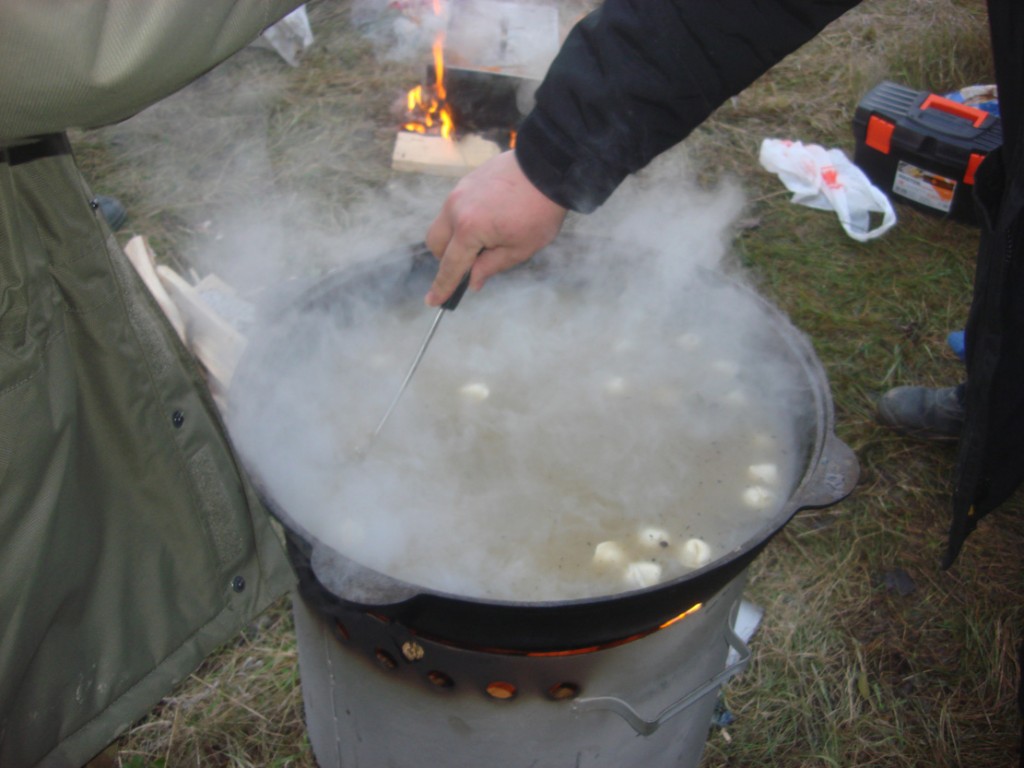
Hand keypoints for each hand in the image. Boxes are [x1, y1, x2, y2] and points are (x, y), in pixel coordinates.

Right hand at [424, 150, 567, 305]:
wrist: (547, 169)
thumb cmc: (539, 211)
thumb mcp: (520, 249)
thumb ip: (490, 267)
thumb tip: (473, 281)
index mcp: (469, 230)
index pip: (450, 266)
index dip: (442, 286)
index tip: (432, 301)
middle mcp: (456, 209)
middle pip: (435, 243)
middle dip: (447, 258)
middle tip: (472, 262)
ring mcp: (458, 192)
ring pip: (443, 223)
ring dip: (455, 237)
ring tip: (488, 237)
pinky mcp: (465, 181)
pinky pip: (454, 207)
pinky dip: (462, 220)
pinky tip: (489, 218)